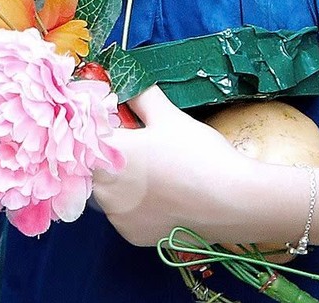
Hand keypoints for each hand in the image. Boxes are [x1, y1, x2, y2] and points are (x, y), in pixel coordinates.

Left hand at [92, 88, 268, 250]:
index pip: (86, 134)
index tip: (115, 121)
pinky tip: (160, 196)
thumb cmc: (198, 155)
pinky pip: (123, 214)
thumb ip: (140, 96)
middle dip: (110, 153)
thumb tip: (127, 83)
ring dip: (120, 180)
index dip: (99, 126)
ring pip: (107, 191)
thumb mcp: (168, 116)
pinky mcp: (131, 235)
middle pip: (94, 164)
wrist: (232, 201)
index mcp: (108, 153)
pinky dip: (134, 205)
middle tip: (140, 147)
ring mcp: (116, 216)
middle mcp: (104, 188)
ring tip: (155, 172)